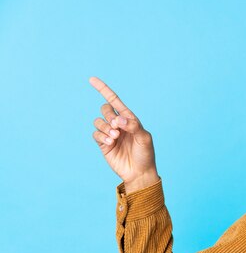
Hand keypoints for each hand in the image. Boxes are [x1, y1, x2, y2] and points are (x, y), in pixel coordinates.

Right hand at [89, 76, 158, 191]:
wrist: (140, 173)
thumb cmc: (146, 154)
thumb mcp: (145, 138)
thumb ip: (134, 126)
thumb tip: (119, 119)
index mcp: (129, 119)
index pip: (115, 101)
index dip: (103, 89)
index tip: (92, 79)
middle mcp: (118, 124)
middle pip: (105, 109)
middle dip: (109, 115)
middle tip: (118, 128)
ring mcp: (110, 134)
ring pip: (98, 121)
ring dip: (105, 127)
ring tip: (115, 137)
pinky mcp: (103, 144)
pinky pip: (95, 134)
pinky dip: (101, 136)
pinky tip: (110, 143)